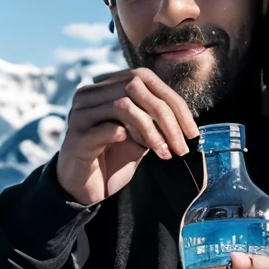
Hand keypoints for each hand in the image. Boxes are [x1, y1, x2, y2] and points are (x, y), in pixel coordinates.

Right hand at [56, 67, 199, 204]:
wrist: (84, 190)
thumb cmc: (111, 160)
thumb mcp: (139, 136)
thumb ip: (154, 119)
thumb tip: (184, 117)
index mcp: (105, 87)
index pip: (144, 78)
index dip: (174, 102)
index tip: (192, 131)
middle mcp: (90, 95)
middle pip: (135, 86)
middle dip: (167, 117)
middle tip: (182, 145)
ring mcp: (80, 114)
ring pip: (123, 105)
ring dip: (152, 131)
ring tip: (166, 153)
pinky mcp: (77, 137)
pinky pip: (108, 129)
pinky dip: (131, 138)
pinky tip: (146, 153)